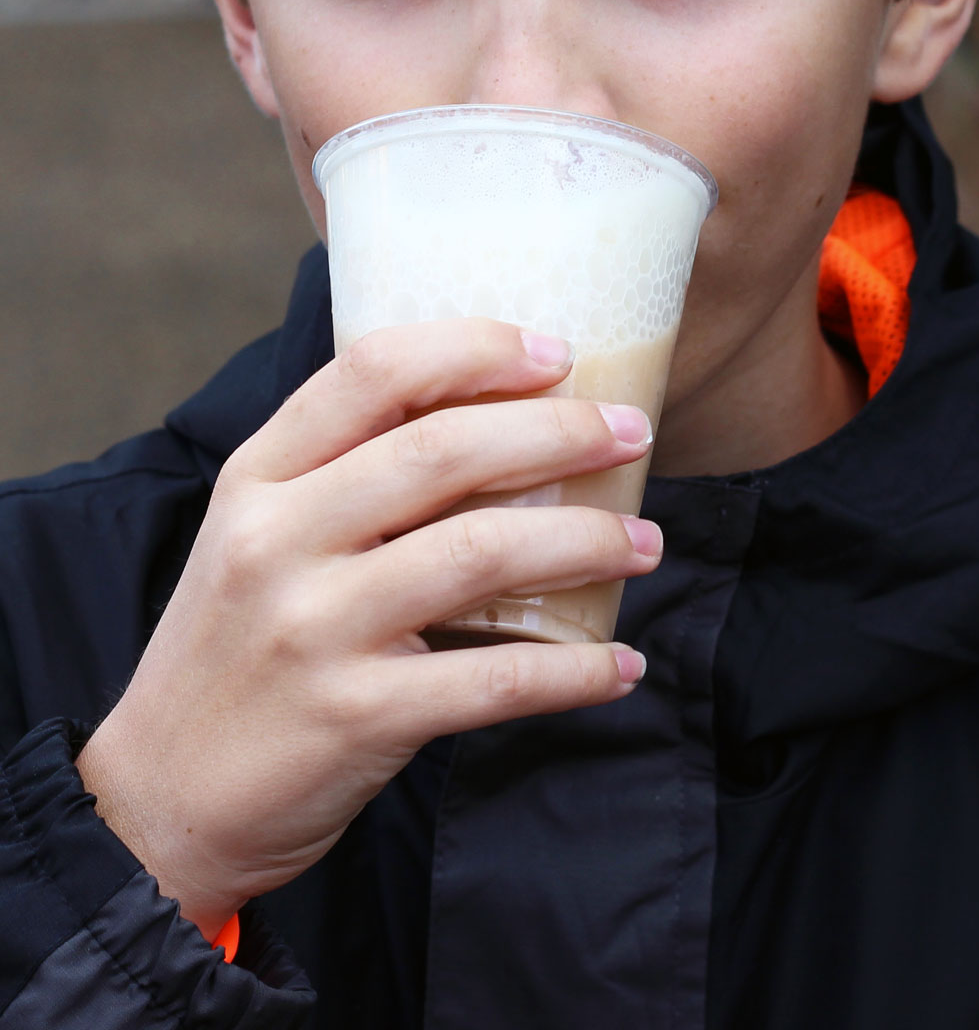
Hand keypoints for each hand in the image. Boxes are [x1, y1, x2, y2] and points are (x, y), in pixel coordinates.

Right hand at [75, 321, 658, 937]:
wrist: (159, 803)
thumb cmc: (234, 650)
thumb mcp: (254, 536)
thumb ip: (341, 474)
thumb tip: (491, 417)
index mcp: (258, 477)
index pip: (372, 371)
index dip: (476, 349)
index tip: (556, 352)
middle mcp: (279, 539)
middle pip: (443, 450)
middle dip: (560, 432)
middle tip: (632, 432)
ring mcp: (314, 628)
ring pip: (481, 552)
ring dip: (585, 542)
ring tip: (645, 544)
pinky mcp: (355, 717)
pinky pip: (495, 679)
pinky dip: (575, 670)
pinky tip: (620, 664)